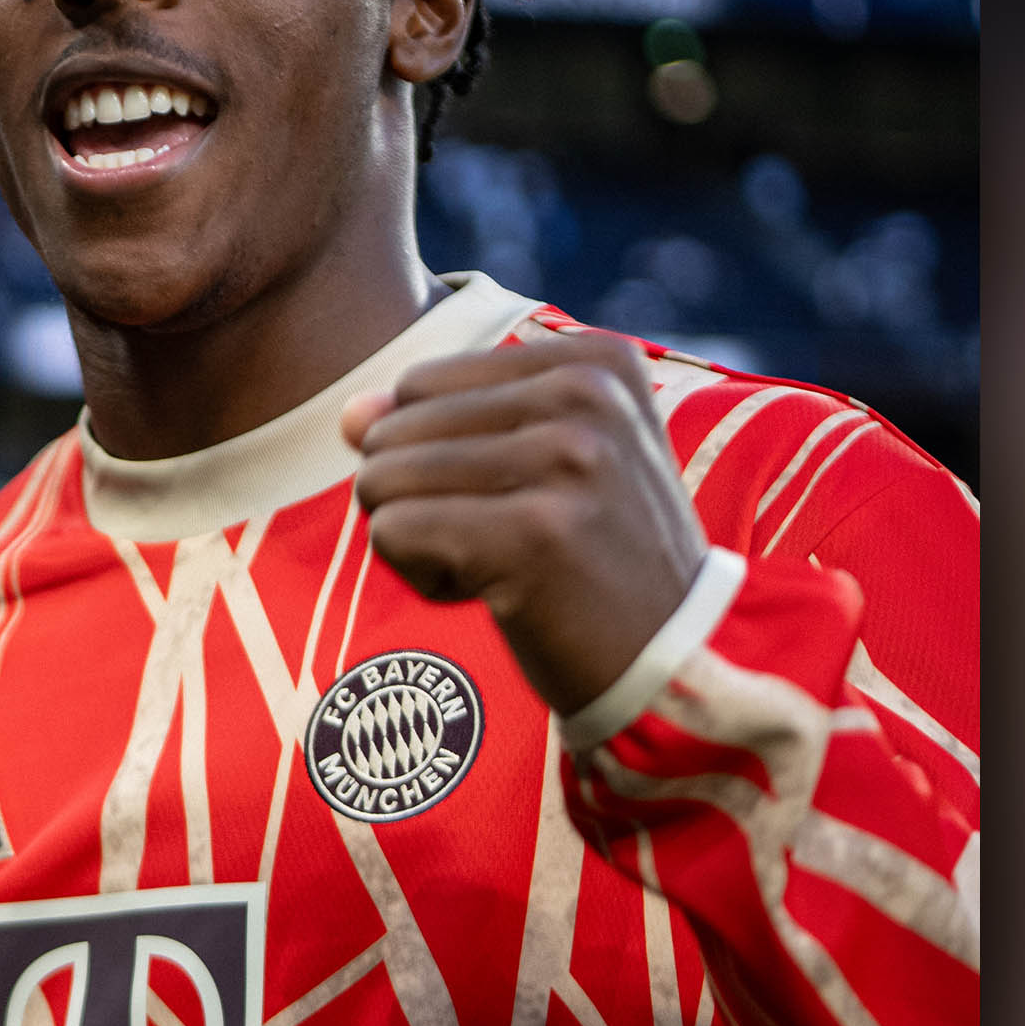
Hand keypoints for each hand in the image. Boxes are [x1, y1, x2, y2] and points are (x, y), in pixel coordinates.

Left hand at [339, 330, 711, 718]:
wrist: (675, 665)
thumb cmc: (596, 562)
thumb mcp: (543, 463)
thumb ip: (440, 422)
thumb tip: (349, 414)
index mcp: (595, 360)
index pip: (420, 383)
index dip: (443, 457)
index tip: (527, 501)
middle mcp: (587, 394)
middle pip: (393, 428)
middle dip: (423, 501)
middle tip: (511, 543)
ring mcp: (564, 460)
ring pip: (383, 479)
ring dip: (421, 542)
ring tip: (505, 567)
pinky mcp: (532, 533)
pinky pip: (392, 533)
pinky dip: (423, 578)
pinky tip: (497, 596)